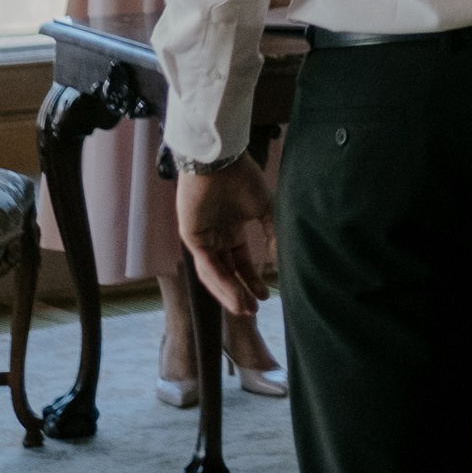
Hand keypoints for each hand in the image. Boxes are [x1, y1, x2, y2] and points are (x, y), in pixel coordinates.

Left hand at [178, 157, 273, 319]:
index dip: (251, 281)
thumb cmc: (242, 178)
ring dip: (229, 294)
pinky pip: (207, 265)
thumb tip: (279, 259)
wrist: (221, 160)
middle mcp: (215, 238)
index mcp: (230, 231)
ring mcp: (202, 238)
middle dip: (239, 294)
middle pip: (226, 274)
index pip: (240, 264)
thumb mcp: (265, 208)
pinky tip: (234, 294)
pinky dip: (220, 282)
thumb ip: (272, 233)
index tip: (265, 297)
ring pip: (215, 275)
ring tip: (244, 309)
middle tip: (253, 312)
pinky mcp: (192, 237)